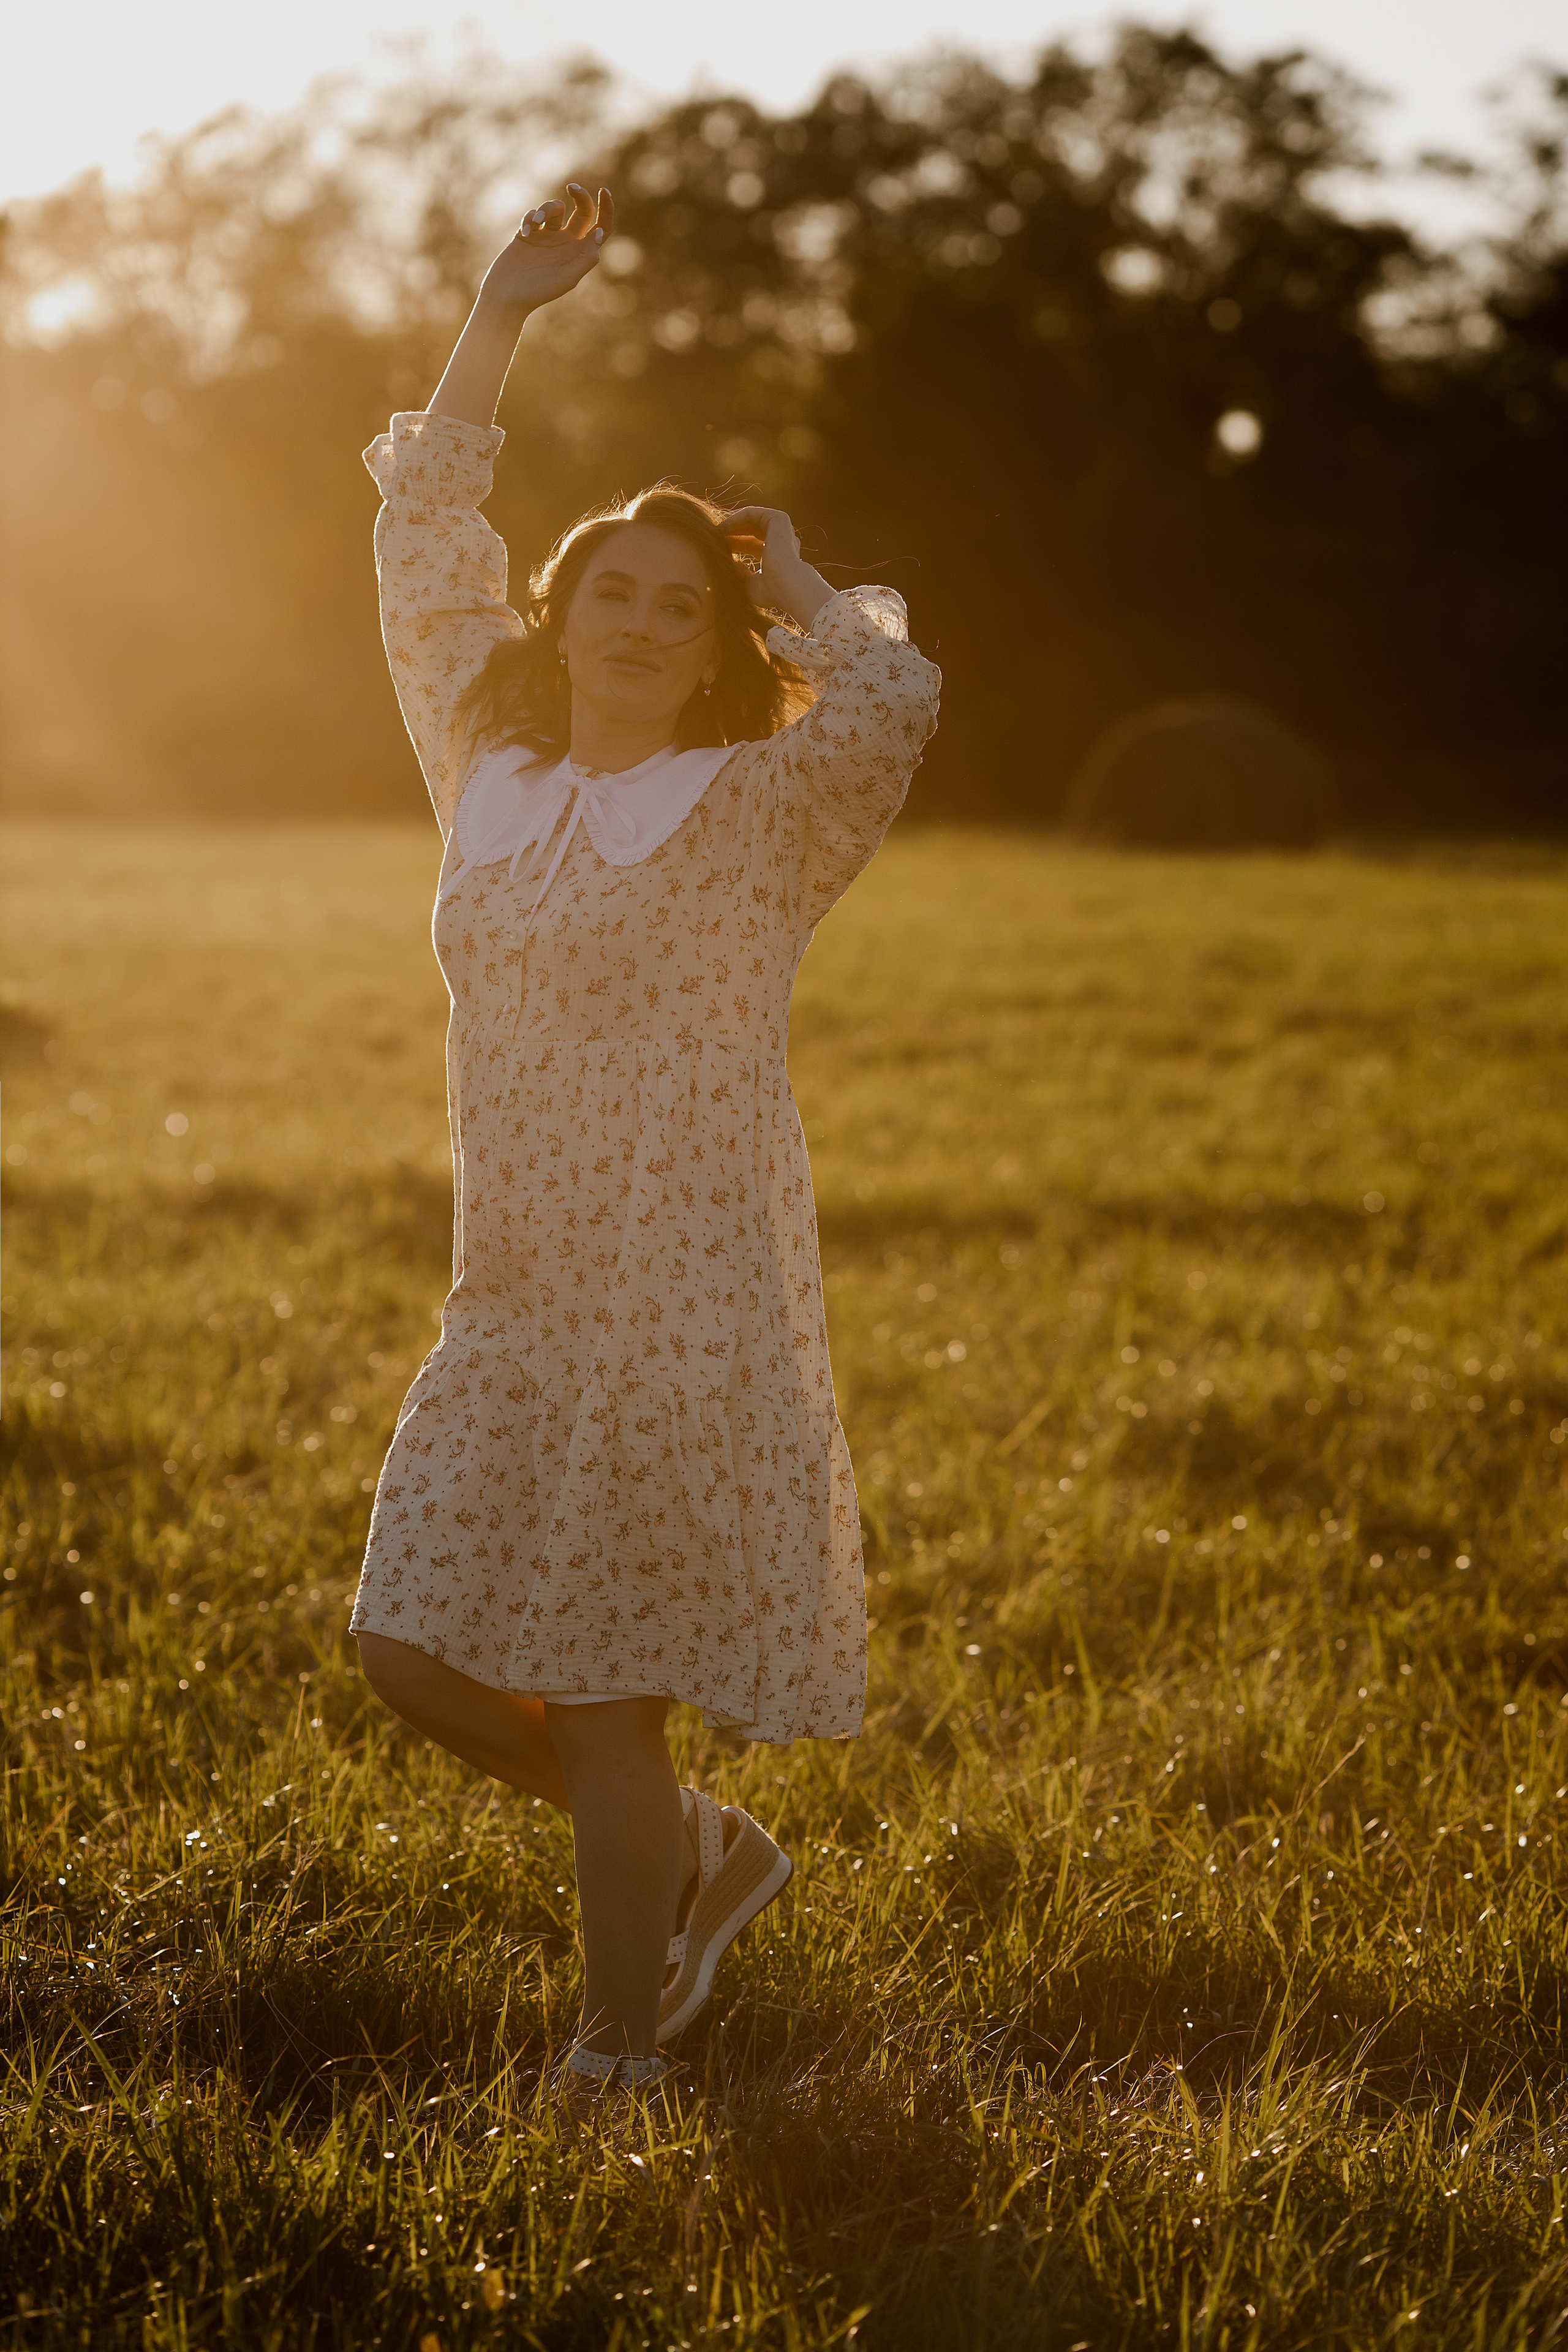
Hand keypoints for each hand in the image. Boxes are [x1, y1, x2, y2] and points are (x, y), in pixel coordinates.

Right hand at [478, 183, 613, 317]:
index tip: (604, 191)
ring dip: (547, 208)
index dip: (606, 209)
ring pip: (555, 208)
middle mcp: (566, 243)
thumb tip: (600, 232)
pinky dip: (530, 218)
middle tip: (572, 187)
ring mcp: (547, 237)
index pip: (601, 228)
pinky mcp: (528, 234)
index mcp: (579, 254)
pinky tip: (524, 232)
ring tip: (536, 222)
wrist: (506, 296)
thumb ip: (586, 257)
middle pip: (582, 211)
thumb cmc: (538, 291)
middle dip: (580, 196)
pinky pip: (533, 214)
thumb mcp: (567, 278)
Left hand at [719, 506, 833, 631]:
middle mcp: (781, 540)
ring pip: (750, 519)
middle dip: (731, 531)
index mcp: (777, 555)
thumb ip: (741, 574)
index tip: (716, 547)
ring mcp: (781, 528)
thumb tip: (732, 564)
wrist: (787, 585)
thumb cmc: (770, 591)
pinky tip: (722, 527)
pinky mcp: (778, 518)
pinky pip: (751, 513)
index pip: (751, 544)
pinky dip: (735, 518)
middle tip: (713, 535)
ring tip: (714, 530)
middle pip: (750, 530)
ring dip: (730, 523)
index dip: (733, 543)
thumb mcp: (750, 584)